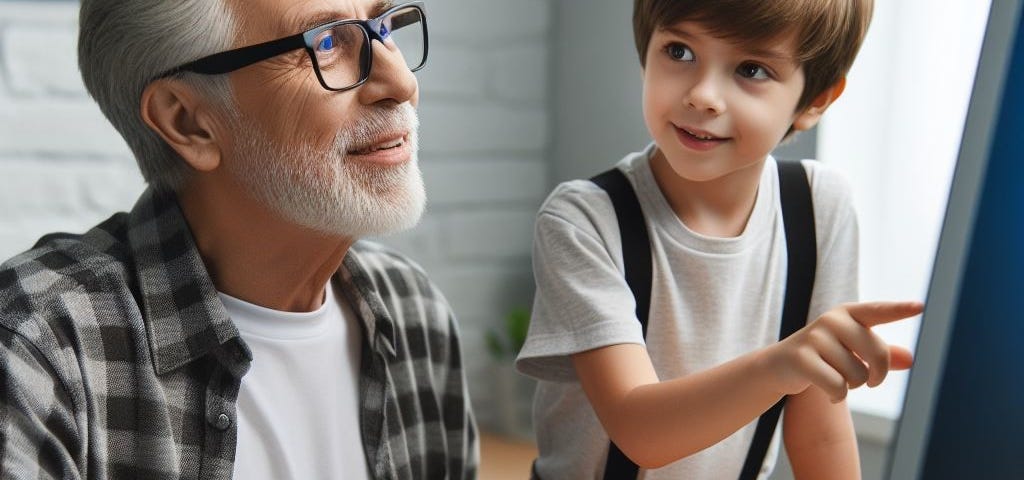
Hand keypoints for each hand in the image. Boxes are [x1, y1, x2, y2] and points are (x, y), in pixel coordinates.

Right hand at [765, 301, 922, 401]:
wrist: (781, 366)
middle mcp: (832, 320)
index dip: (899, 310)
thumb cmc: (826, 357)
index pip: (878, 311)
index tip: (920, 307)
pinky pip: (838, 386)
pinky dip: (837, 396)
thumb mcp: (854, 352)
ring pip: (857, 375)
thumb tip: (909, 359)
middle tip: (869, 382)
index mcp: (849, 313)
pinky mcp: (802, 358)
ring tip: (837, 380)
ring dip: (852, 386)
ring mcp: (815, 337)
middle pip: (877, 353)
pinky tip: (829, 394)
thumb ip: (884, 355)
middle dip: (877, 375)